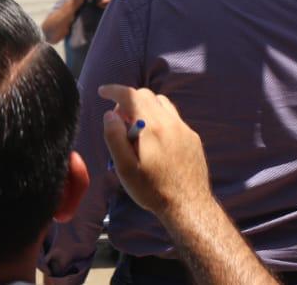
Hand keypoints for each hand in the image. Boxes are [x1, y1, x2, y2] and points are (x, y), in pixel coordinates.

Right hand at [101, 84, 212, 216]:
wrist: (188, 206)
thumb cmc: (152, 189)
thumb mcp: (125, 168)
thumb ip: (114, 137)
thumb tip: (110, 114)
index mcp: (152, 127)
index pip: (131, 95)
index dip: (114, 90)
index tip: (103, 92)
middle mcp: (170, 122)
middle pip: (147, 95)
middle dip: (129, 100)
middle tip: (119, 120)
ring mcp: (184, 130)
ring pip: (162, 104)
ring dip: (146, 107)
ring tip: (137, 129)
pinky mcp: (193, 139)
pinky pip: (174, 119)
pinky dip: (160, 119)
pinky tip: (156, 141)